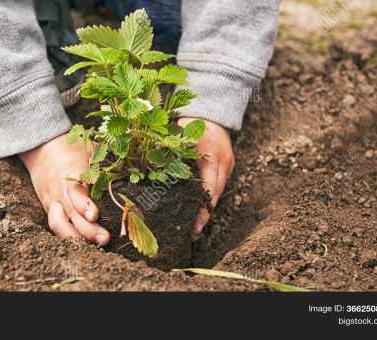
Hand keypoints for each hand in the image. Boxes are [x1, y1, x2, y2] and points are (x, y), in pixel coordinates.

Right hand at [19, 134, 110, 245]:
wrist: (42, 147)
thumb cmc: (73, 147)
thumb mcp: (90, 148)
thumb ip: (106, 162)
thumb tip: (132, 171)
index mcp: (71, 173)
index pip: (75, 192)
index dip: (84, 205)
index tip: (95, 215)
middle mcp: (61, 190)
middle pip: (71, 213)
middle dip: (87, 229)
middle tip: (105, 239)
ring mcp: (53, 201)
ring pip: (59, 223)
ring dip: (75, 237)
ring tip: (93, 246)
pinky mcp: (50, 208)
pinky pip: (56, 225)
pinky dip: (68, 235)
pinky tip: (83, 244)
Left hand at [177, 118, 234, 234]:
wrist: (211, 111)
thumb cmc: (191, 122)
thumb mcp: (180, 134)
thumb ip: (169, 151)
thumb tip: (149, 169)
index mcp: (211, 154)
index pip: (209, 186)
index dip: (203, 206)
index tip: (196, 223)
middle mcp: (223, 162)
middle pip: (215, 193)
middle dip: (206, 213)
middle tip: (194, 231)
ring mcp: (227, 164)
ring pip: (217, 190)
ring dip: (207, 207)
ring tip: (196, 226)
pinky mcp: (226, 166)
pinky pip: (217, 184)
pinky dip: (208, 196)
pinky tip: (199, 208)